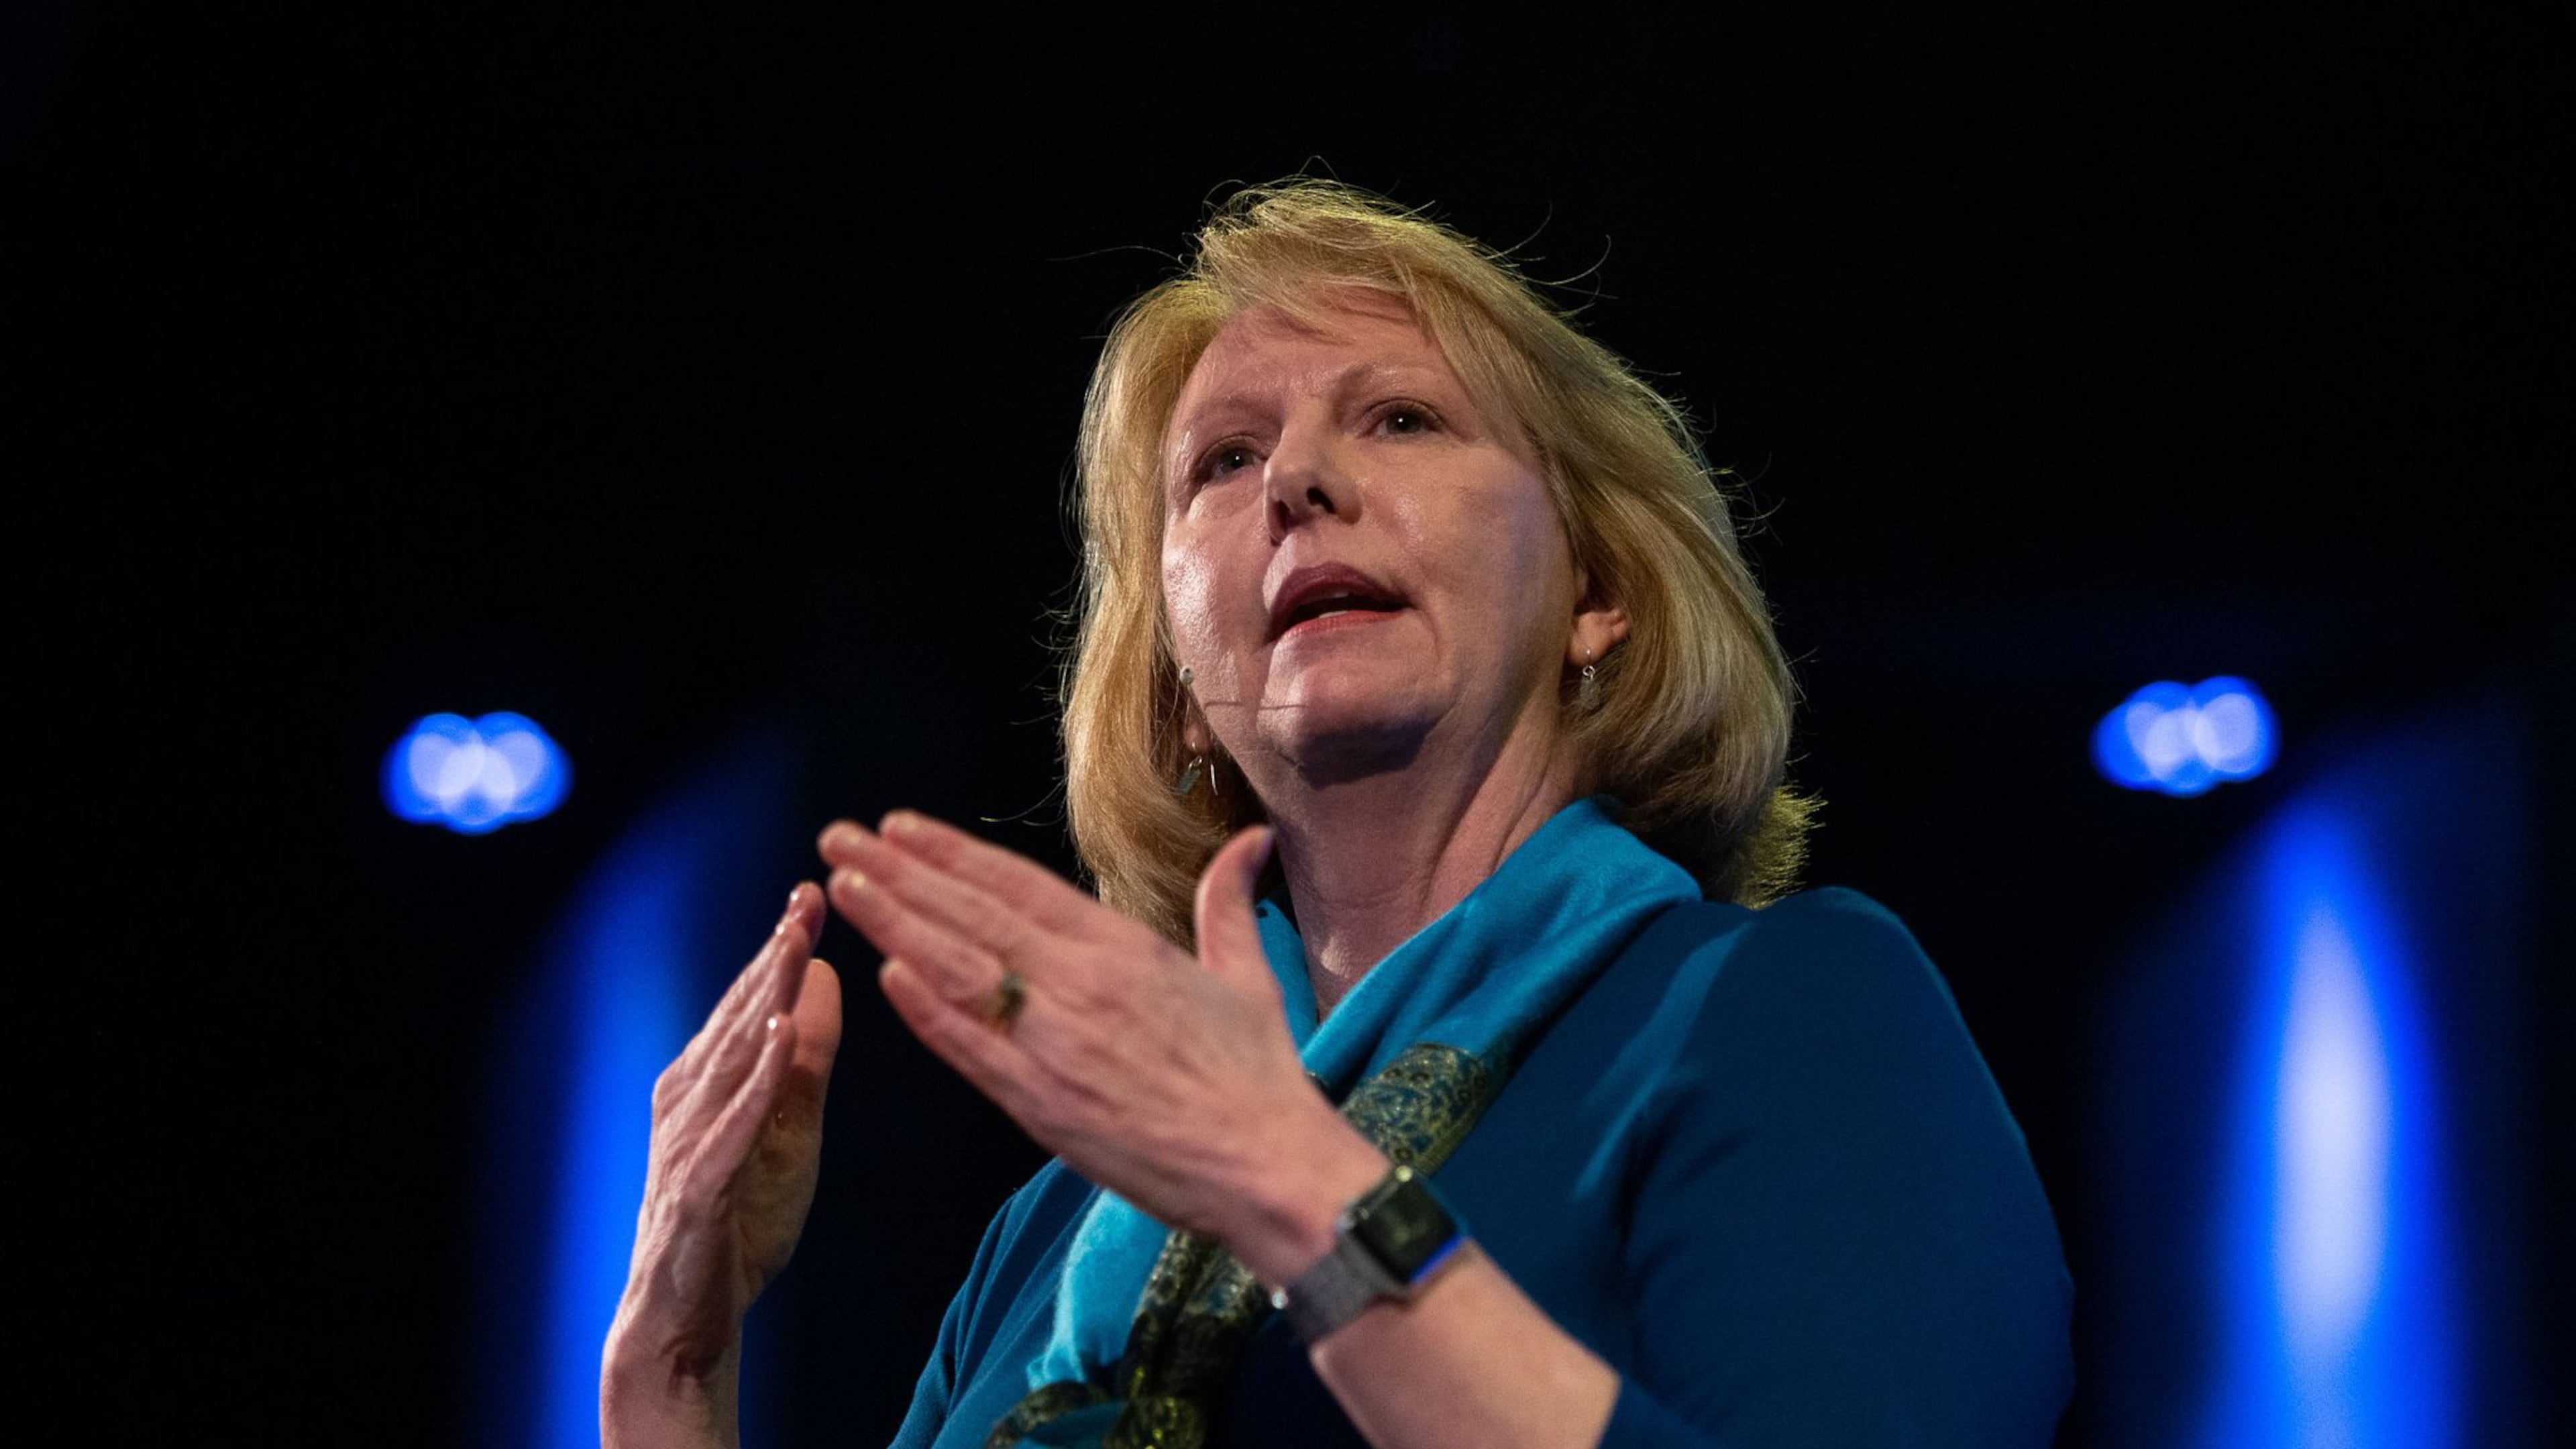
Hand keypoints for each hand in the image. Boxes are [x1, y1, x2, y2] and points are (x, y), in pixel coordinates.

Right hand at [603, 884, 842, 1444]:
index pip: (749, 1003)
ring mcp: (687, 1143)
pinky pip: (730, 1126)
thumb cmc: (738, 1222)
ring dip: (761, 999)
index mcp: (708, 1081)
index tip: (814, 893)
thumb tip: (824, 975)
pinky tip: (776, 1039)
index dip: (780, 948)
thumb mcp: (791, 1128)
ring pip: (730, 1057)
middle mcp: (688, 1100)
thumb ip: (805, 1058)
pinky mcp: (697, 1190)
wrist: (688, 1320)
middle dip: (773, 954)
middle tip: (808, 896)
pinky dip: (754, 1082)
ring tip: (795, 946)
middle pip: (737, 1016)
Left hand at [819, 813, 1381, 1272]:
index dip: (953, 852)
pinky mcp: (1040, 1105)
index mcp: (1124, 948)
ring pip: (956, 969)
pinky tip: (885, 976)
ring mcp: (1054, 1044)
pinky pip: (970, 1048)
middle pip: (971, 914)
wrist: (1266, 1166)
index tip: (901, 826)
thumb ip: (1227, 905)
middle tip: (838, 839)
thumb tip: (1251, 840)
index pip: (1019, 883)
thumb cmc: (1259, 1075)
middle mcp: (1079, 984)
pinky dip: (925, 1010)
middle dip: (898, 873)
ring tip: (841, 889)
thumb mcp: (1247, 976)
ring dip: (893, 925)